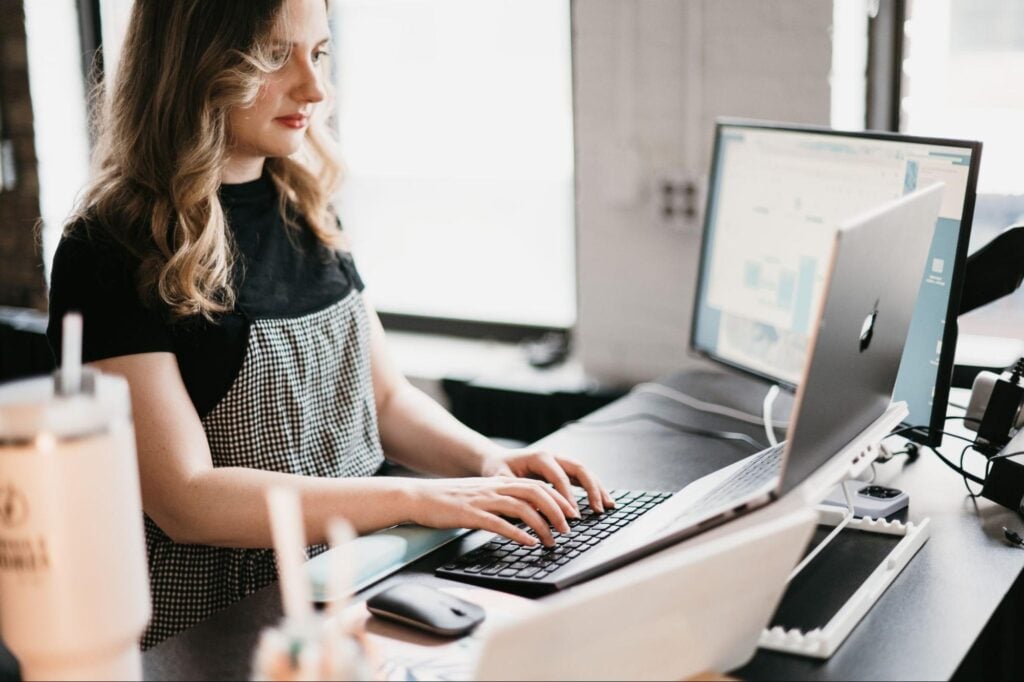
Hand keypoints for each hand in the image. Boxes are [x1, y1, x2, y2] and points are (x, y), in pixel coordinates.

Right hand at [406, 477, 578, 546]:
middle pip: (535, 492)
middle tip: (569, 528)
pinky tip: (528, 542)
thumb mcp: (481, 496)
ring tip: (552, 540)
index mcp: (498, 482)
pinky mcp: (470, 514)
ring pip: (521, 507)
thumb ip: (502, 502)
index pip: (537, 485)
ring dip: (542, 524)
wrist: (419, 497)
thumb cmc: (449, 500)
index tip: (571, 513)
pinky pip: (499, 522)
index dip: (558, 498)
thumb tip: (527, 516)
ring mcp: (483, 500)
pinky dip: (518, 533)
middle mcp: (494, 488)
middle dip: (557, 510)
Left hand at [480, 448, 614, 515]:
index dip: (568, 496)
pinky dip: (593, 489)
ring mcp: (559, 462)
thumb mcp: (502, 482)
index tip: (574, 515)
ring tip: (609, 506)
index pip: (559, 477)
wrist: (495, 460)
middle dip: (591, 490)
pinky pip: (582, 478)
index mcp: (539, 457)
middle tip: (598, 510)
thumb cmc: (497, 470)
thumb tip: (536, 512)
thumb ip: (518, 494)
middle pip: (580, 469)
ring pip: (585, 473)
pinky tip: (602, 502)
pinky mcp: (562, 470)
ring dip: (598, 489)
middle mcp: (553, 457)